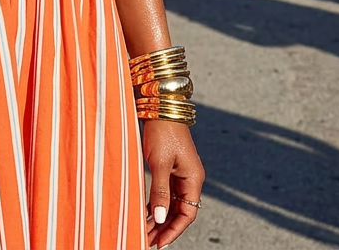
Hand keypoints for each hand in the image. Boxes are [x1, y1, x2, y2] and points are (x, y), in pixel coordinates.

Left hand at [144, 120, 204, 247]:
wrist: (159, 104)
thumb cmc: (161, 130)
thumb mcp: (159, 163)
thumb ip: (160, 191)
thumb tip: (160, 219)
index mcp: (193, 178)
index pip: (187, 214)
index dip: (173, 230)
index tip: (159, 243)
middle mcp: (190, 177)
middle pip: (180, 211)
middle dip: (165, 227)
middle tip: (148, 241)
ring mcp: (180, 171)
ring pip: (172, 202)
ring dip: (160, 216)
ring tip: (145, 229)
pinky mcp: (170, 165)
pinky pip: (167, 191)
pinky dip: (157, 202)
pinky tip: (146, 211)